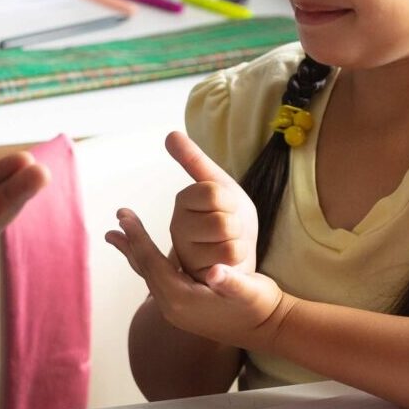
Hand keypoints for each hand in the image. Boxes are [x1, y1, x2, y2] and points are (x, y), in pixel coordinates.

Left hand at [106, 207, 293, 349]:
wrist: (267, 329)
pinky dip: (147, 263)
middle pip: (145, 269)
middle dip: (131, 242)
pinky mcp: (183, 308)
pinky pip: (157, 280)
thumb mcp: (248, 292)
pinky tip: (143, 253)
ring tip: (117, 235)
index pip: (152, 264)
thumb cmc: (259, 306)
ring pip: (149, 275)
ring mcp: (176, 310)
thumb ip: (231, 282)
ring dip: (135, 253)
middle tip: (118, 217)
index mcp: (182, 300)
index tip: (124, 216)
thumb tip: (217, 271)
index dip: (138, 238)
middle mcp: (172, 307)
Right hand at [164, 130, 256, 279]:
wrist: (238, 257)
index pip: (214, 193)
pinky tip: (229, 260)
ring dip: (239, 242)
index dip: (231, 201)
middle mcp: (177, 226)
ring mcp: (186, 253)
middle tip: (230, 229)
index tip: (226, 206)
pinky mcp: (198, 274)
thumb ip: (194, 161)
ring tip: (229, 244)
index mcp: (183, 200)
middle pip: (223, 221)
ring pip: (228, 242)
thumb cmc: (230, 218)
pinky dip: (238, 259)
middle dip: (237, 225)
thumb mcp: (218, 186)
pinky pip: (230, 261)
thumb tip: (169, 134)